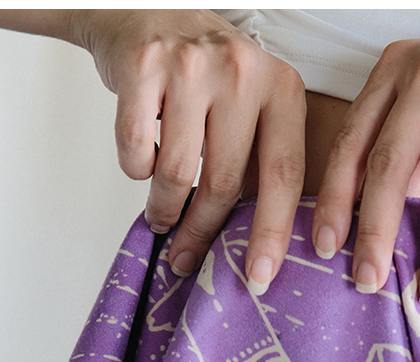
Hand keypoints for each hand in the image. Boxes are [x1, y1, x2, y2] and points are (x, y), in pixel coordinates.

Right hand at [75, 9, 305, 290]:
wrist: (144, 9)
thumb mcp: (251, 103)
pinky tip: (142, 160)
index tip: (260, 277)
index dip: (272, 232)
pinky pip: (136, 150)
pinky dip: (135, 169)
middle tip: (186, 256)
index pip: (284, 174)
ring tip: (161, 214)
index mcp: (280, 86)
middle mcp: (241, 70)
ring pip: (177, 174)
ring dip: (164, 207)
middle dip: (202, 231)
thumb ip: (261, 159)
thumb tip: (258, 244)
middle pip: (225, 183)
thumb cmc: (203, 75)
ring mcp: (191, 65)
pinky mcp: (143, 66)